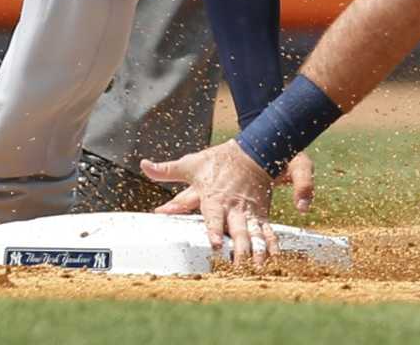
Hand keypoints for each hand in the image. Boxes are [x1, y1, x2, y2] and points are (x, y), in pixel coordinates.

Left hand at [140, 140, 277, 266]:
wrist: (252, 152)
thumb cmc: (217, 161)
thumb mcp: (191, 164)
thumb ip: (167, 170)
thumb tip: (144, 166)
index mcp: (214, 198)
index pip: (213, 216)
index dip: (214, 230)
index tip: (216, 244)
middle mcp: (233, 208)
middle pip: (236, 230)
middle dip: (239, 249)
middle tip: (239, 266)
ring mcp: (248, 212)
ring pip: (254, 234)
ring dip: (257, 251)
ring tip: (258, 268)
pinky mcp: (260, 214)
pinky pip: (268, 231)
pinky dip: (272, 245)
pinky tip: (275, 260)